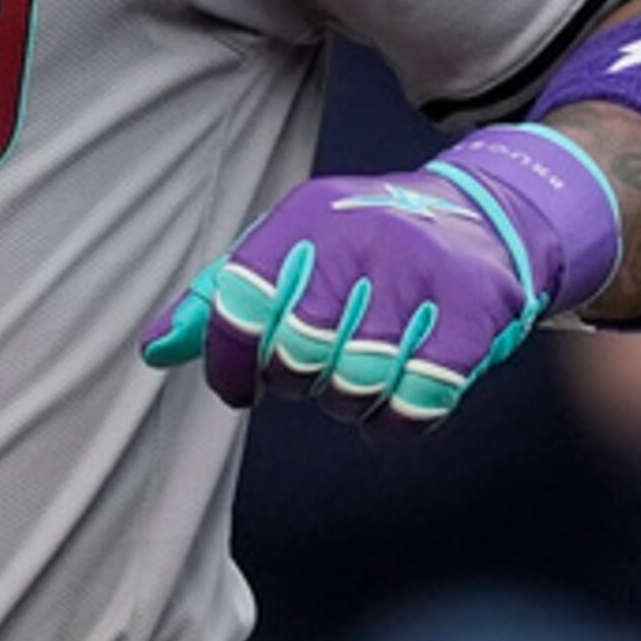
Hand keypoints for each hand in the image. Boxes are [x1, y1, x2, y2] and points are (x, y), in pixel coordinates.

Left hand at [138, 126, 621, 433]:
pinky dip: (393, 423)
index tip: (239, 388)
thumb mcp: (294, 246)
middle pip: (296, 354)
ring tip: (356, 379)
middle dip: (294, 383)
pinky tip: (393, 403)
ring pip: (353, 385)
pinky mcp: (475, 314)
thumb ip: (223, 294)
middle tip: (310, 374)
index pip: (240, 300)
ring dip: (346, 404)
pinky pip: (414, 404)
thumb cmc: (367, 248)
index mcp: (306, 217)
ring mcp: (423, 273)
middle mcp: (363, 236)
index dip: (229, 361)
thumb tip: (155, 349)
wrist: (486, 217)